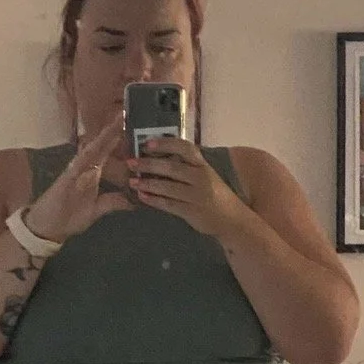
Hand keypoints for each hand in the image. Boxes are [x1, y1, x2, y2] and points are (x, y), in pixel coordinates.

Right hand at [26, 114, 133, 241]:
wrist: (48, 227)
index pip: (106, 153)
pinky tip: (94, 144)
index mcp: (91, 174)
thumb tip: (133, 201)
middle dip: (111, 131)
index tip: (127, 124)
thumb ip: (113, 202)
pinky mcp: (66, 180)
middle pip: (99, 146)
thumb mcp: (98, 210)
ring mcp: (74, 172)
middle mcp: (83, 168)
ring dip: (102, 137)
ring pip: (90, 151)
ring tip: (115, 123)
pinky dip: (85, 155)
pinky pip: (77, 165)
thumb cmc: (69, 217)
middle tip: (124, 113)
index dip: (116, 139)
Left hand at [127, 137, 247, 238]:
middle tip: (130, 162)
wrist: (233, 220)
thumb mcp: (207, 176)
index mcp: (203, 166)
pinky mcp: (192, 212)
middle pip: (171, 167)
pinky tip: (142, 197)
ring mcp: (196, 196)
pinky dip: (154, 200)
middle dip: (148, 164)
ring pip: (167, 187)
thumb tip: (159, 158)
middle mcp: (201, 178)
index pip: (185, 148)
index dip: (165, 144)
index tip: (147, 143)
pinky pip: (168, 204)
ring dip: (147, 183)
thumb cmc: (216, 195)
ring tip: (132, 181)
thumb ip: (188, 167)